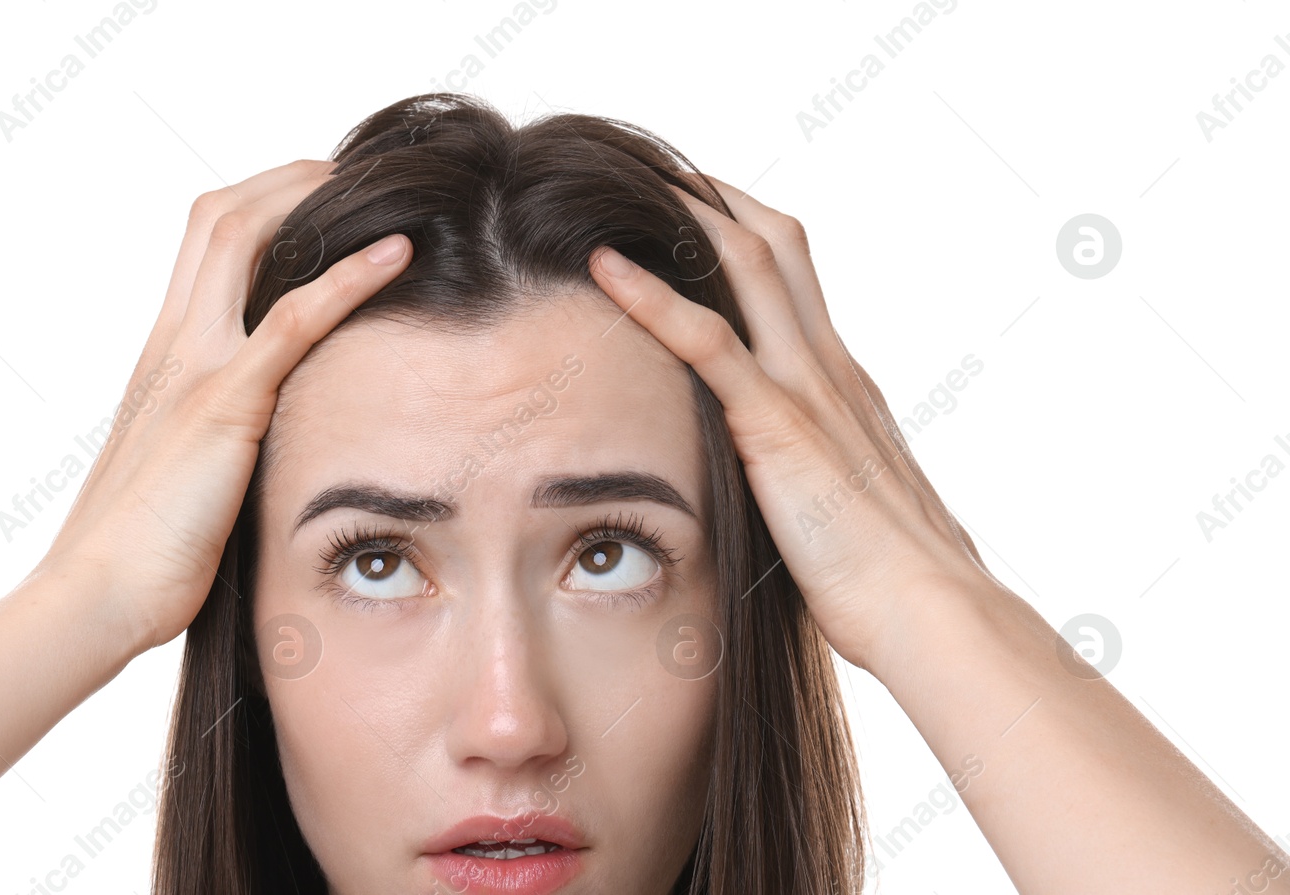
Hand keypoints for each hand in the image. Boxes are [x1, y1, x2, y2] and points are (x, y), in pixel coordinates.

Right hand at [31, 159, 412, 652]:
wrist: (94, 597)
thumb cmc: (138, 554)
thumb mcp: (177, 473)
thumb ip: (210, 436)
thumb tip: (255, 441)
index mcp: (159, 358)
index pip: (200, 248)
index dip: (257, 209)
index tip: (310, 203)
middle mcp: (170, 346)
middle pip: (216, 218)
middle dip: (284, 181)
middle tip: (345, 175)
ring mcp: (192, 367)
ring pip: (244, 241)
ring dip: (311, 200)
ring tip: (373, 187)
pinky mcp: (223, 405)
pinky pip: (293, 320)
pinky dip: (350, 278)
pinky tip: (399, 254)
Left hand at [585, 175, 993, 672]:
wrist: (932, 615)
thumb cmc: (892, 586)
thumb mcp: (848, 512)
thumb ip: (815, 482)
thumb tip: (787, 496)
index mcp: (846, 387)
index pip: (794, 281)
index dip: (746, 234)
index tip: (699, 211)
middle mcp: (830, 370)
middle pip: (775, 246)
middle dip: (714, 198)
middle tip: (657, 171)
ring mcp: (807, 390)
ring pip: (746, 266)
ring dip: (683, 218)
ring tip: (625, 184)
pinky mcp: (779, 426)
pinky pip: (707, 342)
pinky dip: (651, 297)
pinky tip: (605, 267)